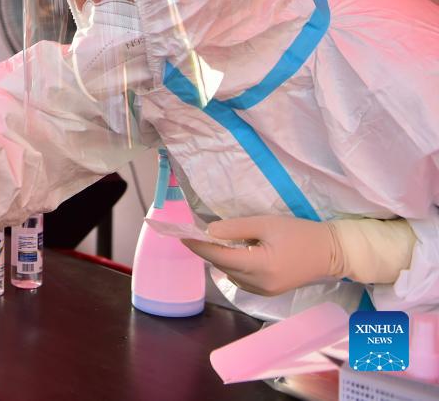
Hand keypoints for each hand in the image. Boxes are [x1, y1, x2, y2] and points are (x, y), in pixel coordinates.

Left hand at [181, 215, 340, 296]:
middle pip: (224, 266)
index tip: (183, 236)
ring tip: (225, 241)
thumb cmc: (301, 234)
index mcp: (260, 266)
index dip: (200, 246)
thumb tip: (209, 232)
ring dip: (223, 259)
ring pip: (231, 274)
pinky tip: (241, 253)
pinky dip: (235, 266)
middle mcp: (259, 284)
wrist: (332, 253)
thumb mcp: (267, 224)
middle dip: (210, 250)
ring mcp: (264, 291)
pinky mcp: (269, 292)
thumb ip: (236, 228)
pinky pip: (242, 280)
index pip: (220, 256)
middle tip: (199, 233)